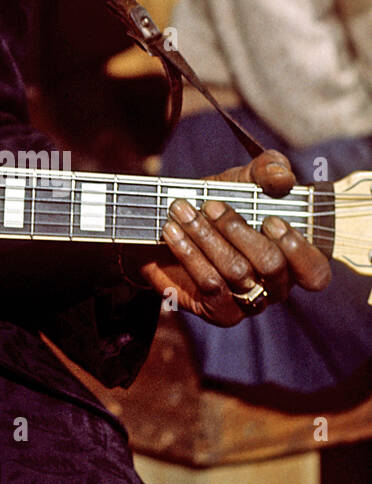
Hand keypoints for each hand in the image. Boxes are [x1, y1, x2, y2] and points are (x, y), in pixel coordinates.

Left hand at [137, 150, 330, 325]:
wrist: (169, 224)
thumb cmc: (218, 202)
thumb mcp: (242, 179)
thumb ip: (268, 171)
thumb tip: (283, 178)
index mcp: (294, 259)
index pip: (315, 271)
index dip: (297, 248)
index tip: (270, 219)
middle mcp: (277, 285)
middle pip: (271, 265)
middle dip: (238, 230)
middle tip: (210, 205)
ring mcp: (250, 302)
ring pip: (236, 272)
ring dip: (205, 236)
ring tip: (180, 210)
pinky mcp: (221, 312)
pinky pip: (210, 286)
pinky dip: (188, 254)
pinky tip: (172, 231)